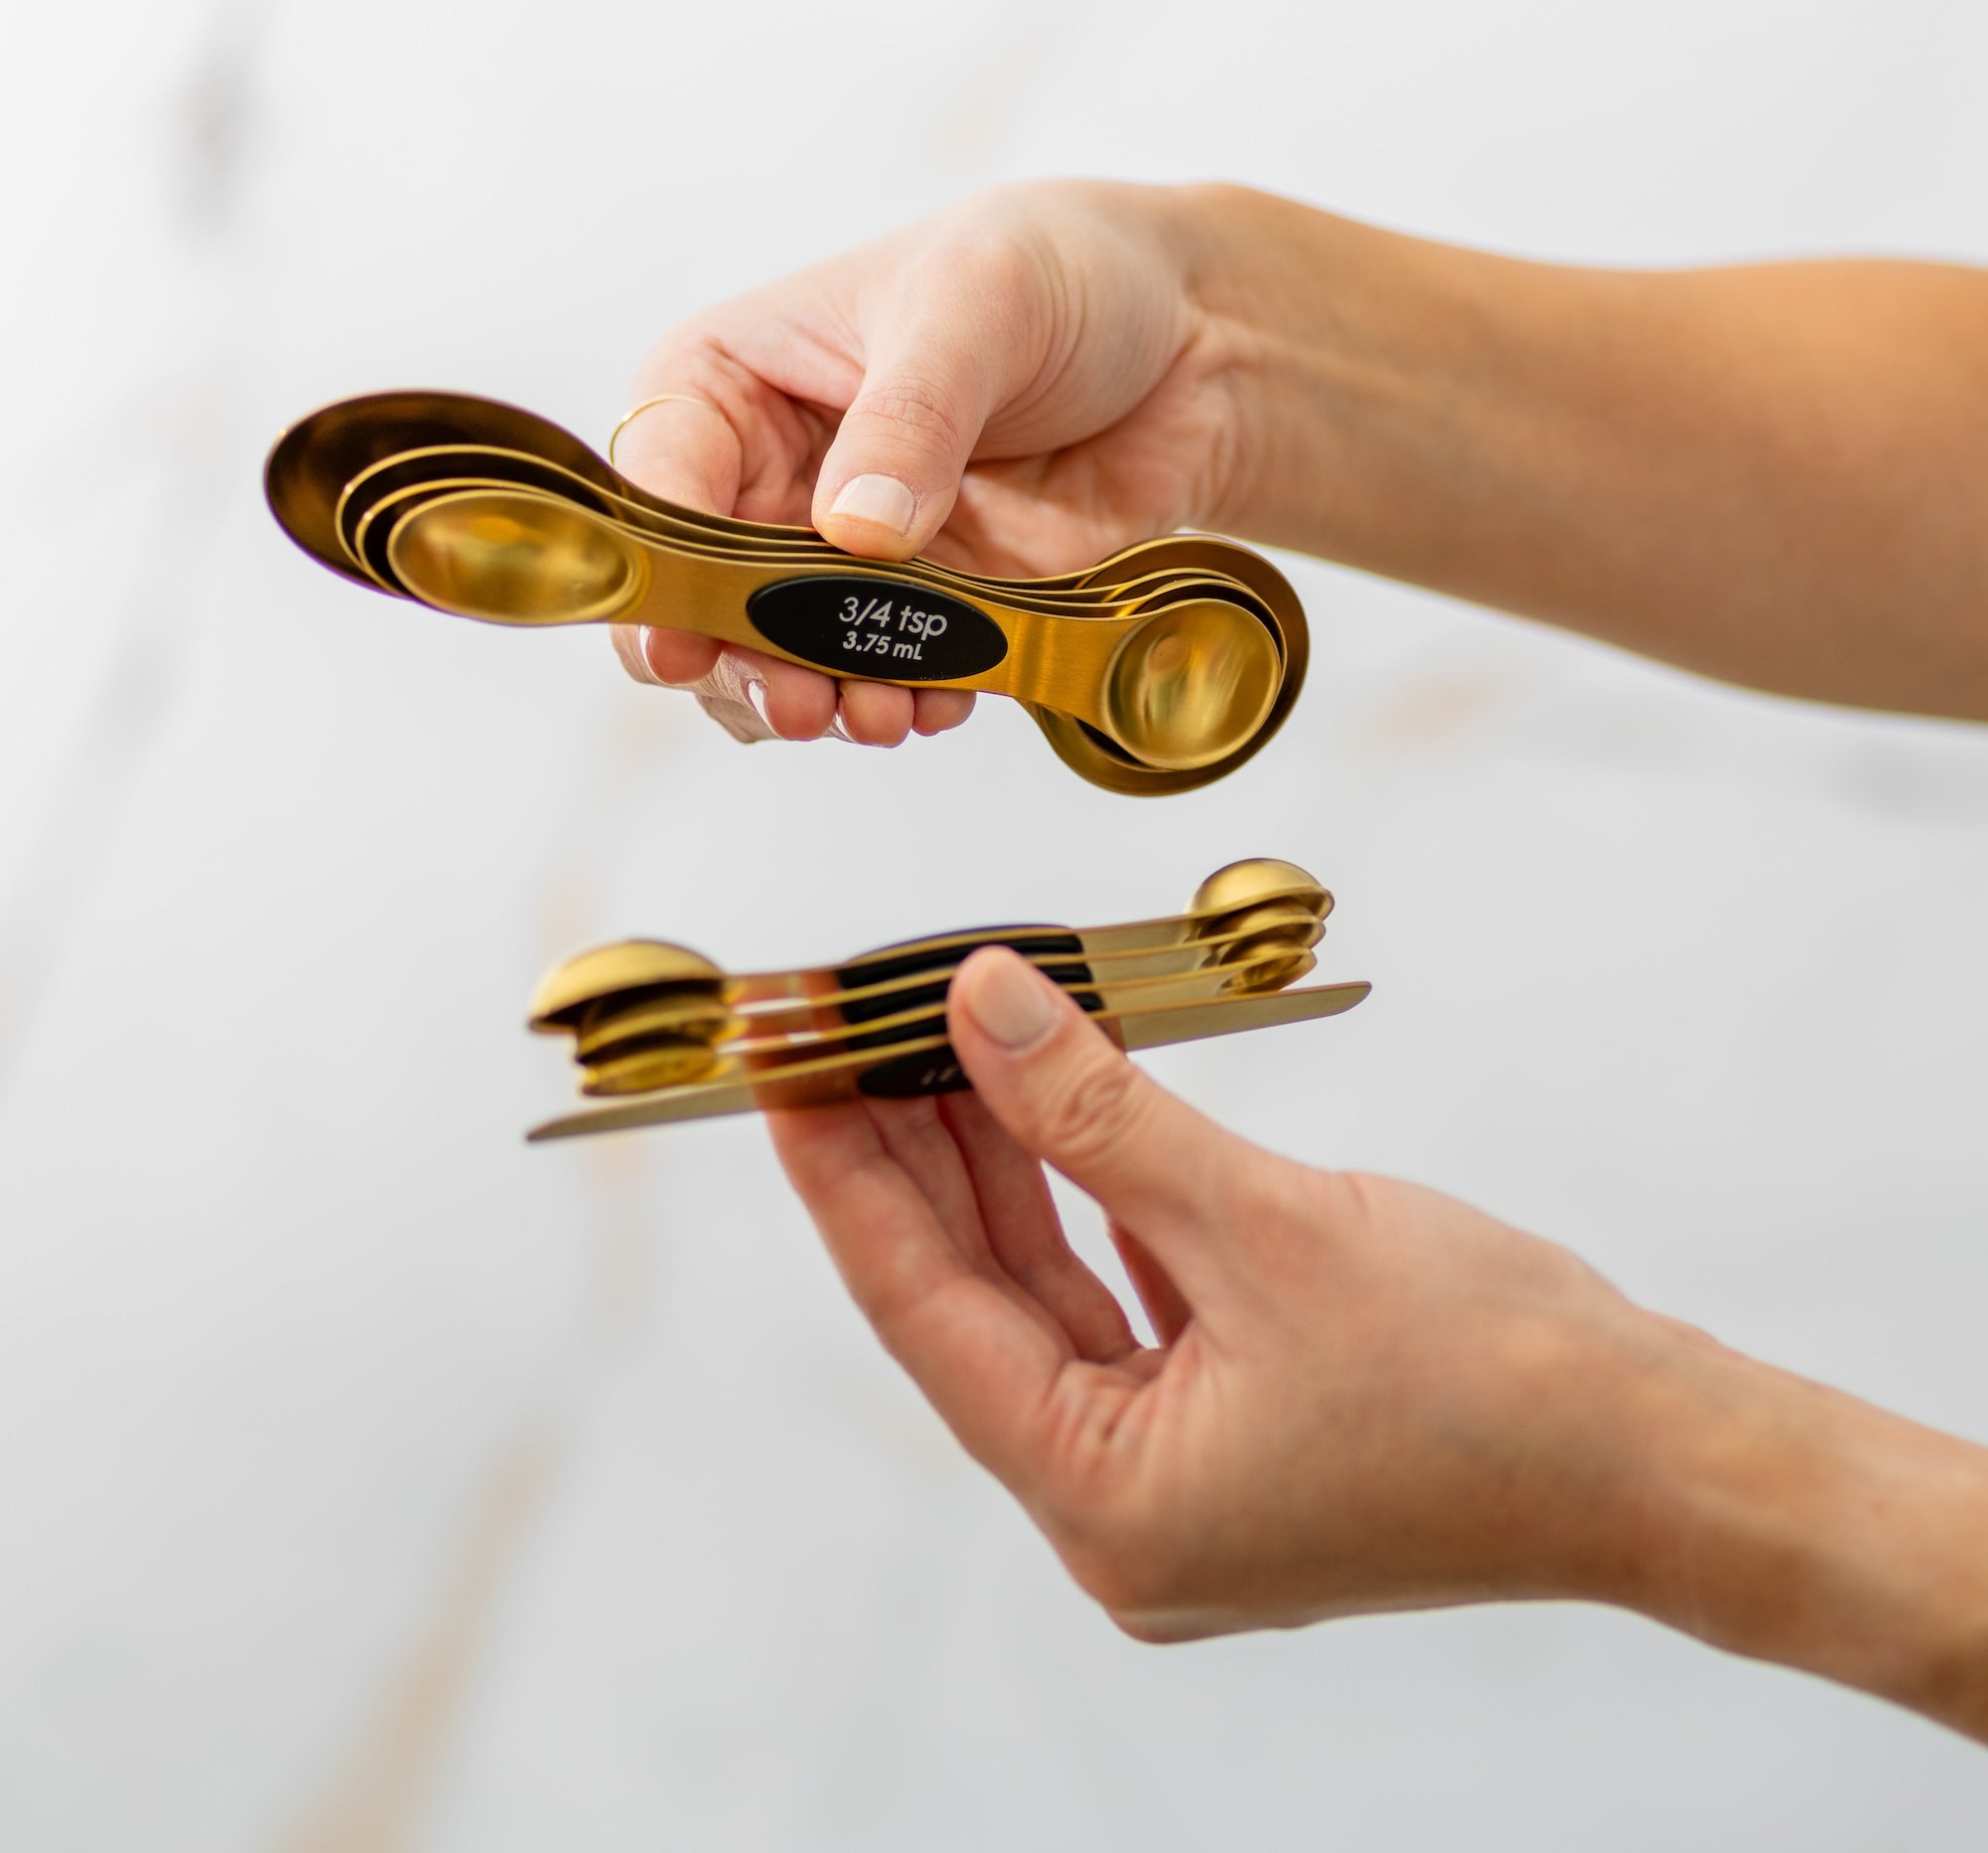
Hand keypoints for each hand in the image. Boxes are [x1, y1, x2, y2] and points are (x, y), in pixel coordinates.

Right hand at [610, 181, 1248, 744]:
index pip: (661, 478)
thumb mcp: (977, 305)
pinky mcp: (933, 609)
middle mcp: (773, 478)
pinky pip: (890, 678)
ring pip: (788, 659)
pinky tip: (940, 703)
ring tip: (877, 715)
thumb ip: (913, 416)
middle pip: (706, 598)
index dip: (658, 566)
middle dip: (740, 664)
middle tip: (797, 703)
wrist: (1199, 344)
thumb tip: (856, 533)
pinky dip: (905, 704)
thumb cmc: (1063, 274)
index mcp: (737, 379)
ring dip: (821, 700)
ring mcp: (849, 557)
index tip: (683, 639)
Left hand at [769, 946, 1684, 1636]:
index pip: (925, 1313)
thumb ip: (1101, 1116)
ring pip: (1048, 1295)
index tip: (786, 1072)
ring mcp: (1177, 1476)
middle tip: (855, 1036)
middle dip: (916, 1161)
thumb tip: (984, 1009)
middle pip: (977, 1302)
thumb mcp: (1267, 1228)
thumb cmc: (1498, 1380)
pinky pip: (1121, 1301)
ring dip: (1002, 1172)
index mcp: (1108, 1505)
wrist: (1665, 1457)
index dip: (844, 1181)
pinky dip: (1088, 1205)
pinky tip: (1055, 1115)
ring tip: (942, 1048)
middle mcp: (1121, 1510)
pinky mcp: (1230, 1430)